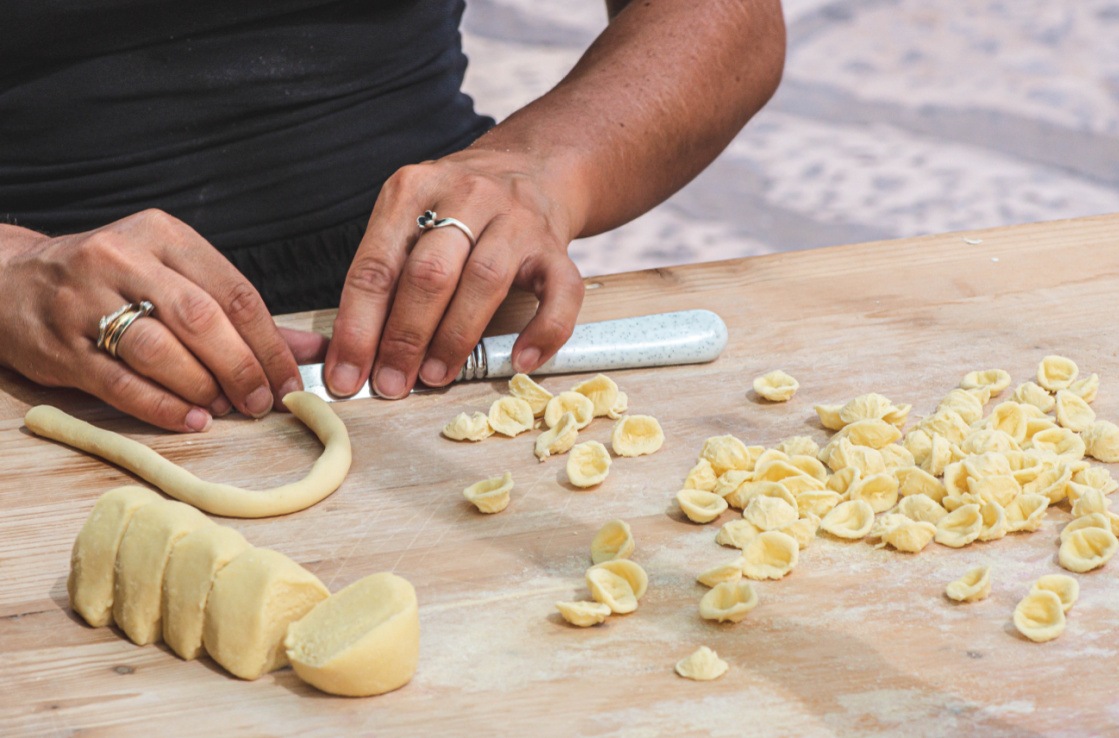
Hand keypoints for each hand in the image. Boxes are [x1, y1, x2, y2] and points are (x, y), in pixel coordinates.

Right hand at [0, 210, 305, 431]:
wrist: (11, 281)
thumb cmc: (112, 282)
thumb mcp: (174, 276)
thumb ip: (242, 314)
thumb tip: (313, 349)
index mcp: (162, 234)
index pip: (233, 291)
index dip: (270, 343)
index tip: (291, 380)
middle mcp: (122, 258)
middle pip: (200, 319)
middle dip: (242, 368)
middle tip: (262, 402)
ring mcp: (85, 300)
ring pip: (160, 349)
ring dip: (203, 387)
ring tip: (225, 409)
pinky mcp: (60, 344)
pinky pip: (120, 382)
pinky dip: (162, 407)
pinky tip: (190, 420)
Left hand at [325, 149, 584, 397]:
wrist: (531, 166)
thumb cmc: (457, 208)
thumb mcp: (410, 216)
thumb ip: (386, 273)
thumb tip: (357, 354)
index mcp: (412, 189)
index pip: (375, 266)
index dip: (357, 328)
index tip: (346, 376)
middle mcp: (465, 196)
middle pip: (429, 274)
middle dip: (404, 338)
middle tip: (391, 384)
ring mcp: (515, 220)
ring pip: (485, 281)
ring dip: (455, 338)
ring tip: (436, 377)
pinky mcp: (556, 246)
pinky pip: (559, 293)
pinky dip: (543, 331)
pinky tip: (521, 360)